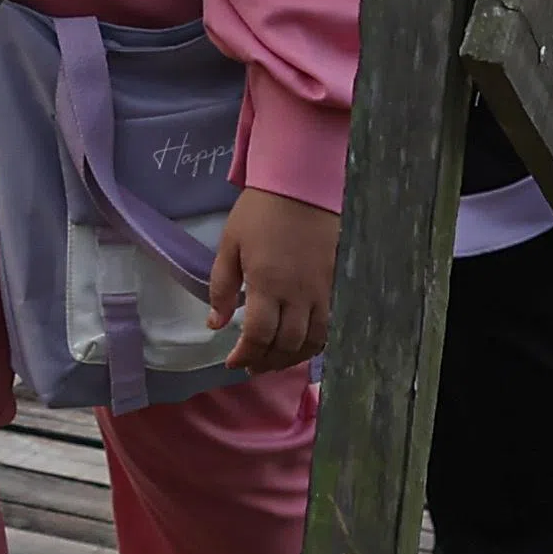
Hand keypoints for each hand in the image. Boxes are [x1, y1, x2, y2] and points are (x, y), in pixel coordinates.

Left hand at [209, 185, 341, 370]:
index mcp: (268, 284)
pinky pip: (330, 327)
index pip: (259, 336)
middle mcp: (299, 294)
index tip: (232, 362)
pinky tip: (300, 345)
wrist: (302, 187)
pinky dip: (314, 344)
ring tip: (273, 361)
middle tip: (251, 366)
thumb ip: (222, 287)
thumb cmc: (260, 213)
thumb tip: (216, 324)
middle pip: (287, 344)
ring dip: (291, 358)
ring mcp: (322, 292)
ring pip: (312, 341)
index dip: (245, 355)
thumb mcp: (229, 245)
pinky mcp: (337, 286)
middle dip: (266, 361)